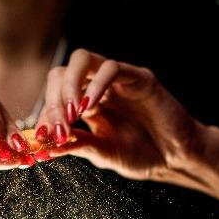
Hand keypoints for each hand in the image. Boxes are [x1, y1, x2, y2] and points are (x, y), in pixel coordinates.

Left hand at [33, 49, 209, 183]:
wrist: (175, 158)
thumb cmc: (142, 155)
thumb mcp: (102, 153)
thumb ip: (76, 145)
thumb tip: (44, 147)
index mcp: (86, 104)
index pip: (55, 96)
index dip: (45, 114)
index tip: (42, 137)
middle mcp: (98, 87)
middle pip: (62, 73)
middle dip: (53, 100)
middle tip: (57, 127)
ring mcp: (117, 79)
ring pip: (82, 60)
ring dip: (70, 84)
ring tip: (71, 113)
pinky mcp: (138, 77)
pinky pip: (111, 68)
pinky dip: (96, 84)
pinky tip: (91, 106)